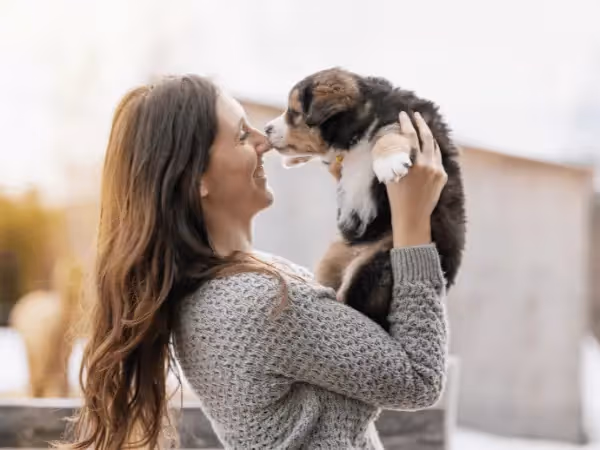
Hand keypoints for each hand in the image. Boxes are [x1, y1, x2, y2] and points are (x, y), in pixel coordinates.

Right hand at [382, 111, 446, 247]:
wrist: (412, 216)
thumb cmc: (396, 197)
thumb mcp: (388, 175)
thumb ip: (390, 156)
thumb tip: (390, 139)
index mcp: (410, 163)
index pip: (408, 136)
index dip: (406, 123)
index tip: (403, 115)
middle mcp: (425, 164)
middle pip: (425, 136)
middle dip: (420, 123)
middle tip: (416, 114)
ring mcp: (436, 169)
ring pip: (434, 146)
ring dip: (428, 135)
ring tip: (423, 127)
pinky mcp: (442, 175)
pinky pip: (437, 157)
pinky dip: (432, 149)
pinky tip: (429, 146)